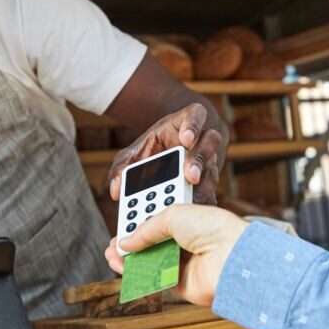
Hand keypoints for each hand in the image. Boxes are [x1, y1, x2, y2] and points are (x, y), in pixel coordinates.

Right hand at [105, 204, 247, 305]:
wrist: (231, 255)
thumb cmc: (213, 228)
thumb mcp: (173, 214)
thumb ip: (146, 228)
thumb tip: (126, 241)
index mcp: (191, 221)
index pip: (161, 221)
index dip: (141, 222)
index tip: (124, 222)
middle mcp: (189, 243)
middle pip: (154, 244)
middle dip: (132, 242)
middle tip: (115, 242)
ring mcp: (185, 264)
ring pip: (151, 262)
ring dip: (130, 259)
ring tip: (111, 254)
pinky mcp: (181, 284)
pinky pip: (154, 279)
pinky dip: (137, 274)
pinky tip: (122, 266)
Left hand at [108, 103, 224, 204]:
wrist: (165, 157)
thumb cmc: (151, 150)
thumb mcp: (134, 153)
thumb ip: (122, 168)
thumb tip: (116, 190)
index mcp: (184, 123)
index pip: (196, 114)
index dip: (193, 125)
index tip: (185, 139)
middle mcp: (201, 140)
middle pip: (209, 143)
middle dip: (199, 160)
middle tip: (189, 176)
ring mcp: (208, 161)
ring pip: (212, 169)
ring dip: (203, 186)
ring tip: (189, 200)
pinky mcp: (208, 182)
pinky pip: (211, 192)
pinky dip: (201, 203)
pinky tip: (191, 214)